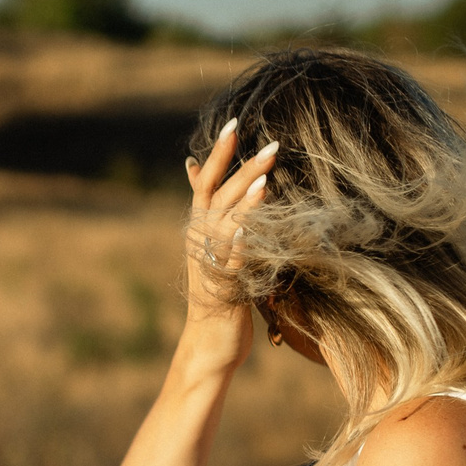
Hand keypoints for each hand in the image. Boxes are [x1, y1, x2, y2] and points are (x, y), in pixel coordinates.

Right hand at [179, 120, 280, 376]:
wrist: (210, 342)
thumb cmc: (217, 291)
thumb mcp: (210, 244)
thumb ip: (207, 206)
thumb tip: (192, 165)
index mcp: (199, 229)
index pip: (206, 182)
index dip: (220, 154)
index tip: (236, 122)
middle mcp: (200, 242)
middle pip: (219, 199)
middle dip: (244, 171)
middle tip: (272, 146)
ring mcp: (210, 265)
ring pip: (224, 227)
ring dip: (244, 203)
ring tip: (265, 179)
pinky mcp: (224, 290)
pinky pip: (231, 264)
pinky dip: (238, 246)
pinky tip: (247, 229)